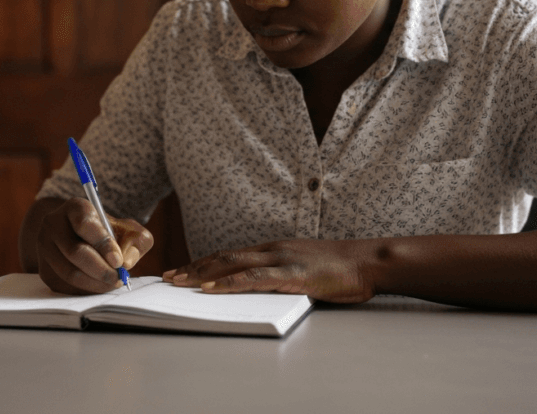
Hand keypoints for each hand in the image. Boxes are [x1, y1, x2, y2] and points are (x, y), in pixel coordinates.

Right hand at [30, 197, 153, 294]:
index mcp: (74, 208)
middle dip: (101, 269)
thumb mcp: (127, 229)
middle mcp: (53, 225)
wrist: (80, 237)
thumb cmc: (108, 232)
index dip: (103, 244)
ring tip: (112, 283)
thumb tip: (126, 262)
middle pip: (75, 252)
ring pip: (70, 273)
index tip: (118, 261)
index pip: (85, 224)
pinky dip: (86, 289)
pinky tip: (100, 285)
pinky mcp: (44, 269)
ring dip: (95, 283)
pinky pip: (66, 286)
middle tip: (118, 278)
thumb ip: (136, 240)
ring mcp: (45, 248)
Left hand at [162, 239, 377, 303]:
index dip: (205, 262)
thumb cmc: (341, 269)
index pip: (231, 254)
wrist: (368, 261)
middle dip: (194, 266)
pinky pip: (253, 279)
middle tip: (168, 276)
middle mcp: (273, 249)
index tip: (183, 270)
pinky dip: (228, 283)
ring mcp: (281, 259)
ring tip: (179, 282)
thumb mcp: (305, 268)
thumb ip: (283, 275)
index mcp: (275, 248)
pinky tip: (211, 288)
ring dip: (202, 273)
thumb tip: (263, 290)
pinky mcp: (291, 273)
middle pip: (224, 256)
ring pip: (232, 264)